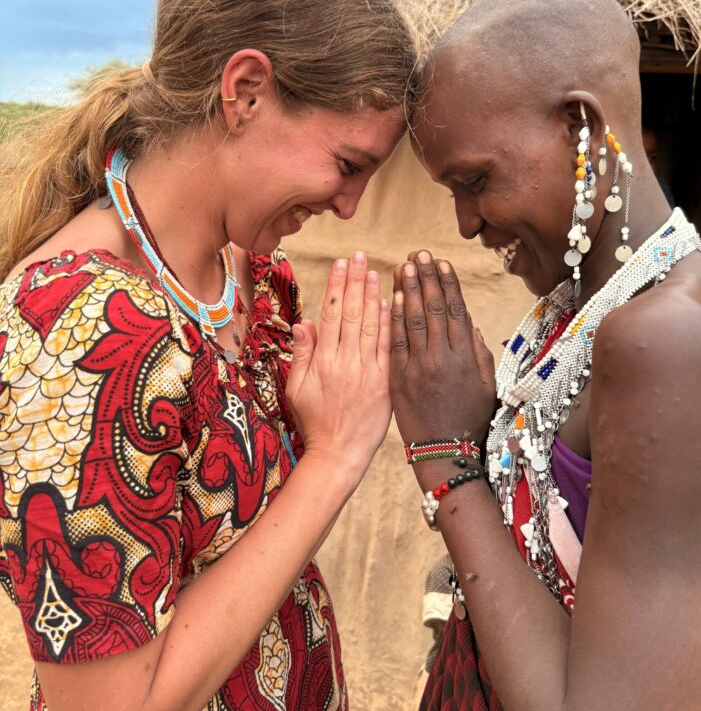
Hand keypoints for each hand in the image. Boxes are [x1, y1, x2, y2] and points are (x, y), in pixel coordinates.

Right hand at [286, 252, 390, 480]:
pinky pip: (389, 348)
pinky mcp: (384, 383)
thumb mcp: (297, 388)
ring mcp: (366, 372)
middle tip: (360, 256)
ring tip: (376, 271)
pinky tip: (394, 304)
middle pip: (351, 313)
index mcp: (322, 360)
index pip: (331, 314)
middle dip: (355, 281)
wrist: (339, 454)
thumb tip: (303, 322)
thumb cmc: (315, 422)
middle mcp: (345, 361)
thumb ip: (301, 354)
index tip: (341, 263)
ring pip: (371, 326)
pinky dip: (390, 325)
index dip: (337, 286)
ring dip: (374, 296)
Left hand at [390, 250, 495, 447]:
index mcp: (465, 357)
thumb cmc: (470, 420)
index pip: (454, 310)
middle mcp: (441, 357)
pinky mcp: (398, 378)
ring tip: (401, 267)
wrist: (444, 451)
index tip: (441, 263)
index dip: (447, 284)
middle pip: (431, 308)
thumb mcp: (487, 386)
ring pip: (410, 320)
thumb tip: (472, 325)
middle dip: (424, 278)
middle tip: (418, 254)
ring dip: (405, 290)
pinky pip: (393, 342)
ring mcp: (417, 367)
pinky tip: (387, 299)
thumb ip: (480, 354)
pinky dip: (390, 319)